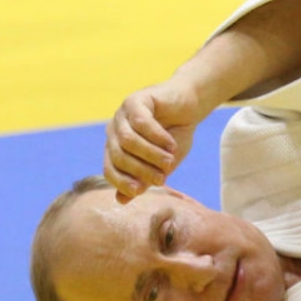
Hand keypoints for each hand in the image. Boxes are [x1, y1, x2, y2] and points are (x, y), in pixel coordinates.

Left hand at [103, 79, 202, 202]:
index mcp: (116, 148)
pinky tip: (171, 144)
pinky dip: (157, 137)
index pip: (110, 169)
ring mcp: (123, 115)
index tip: (140, 191)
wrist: (190, 105)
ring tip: (169, 161)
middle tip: (162, 178)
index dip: (122, 182)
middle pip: (118, 155)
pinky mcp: (136, 100)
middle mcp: (114, 132)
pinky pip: (141, 122)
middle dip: (140, 170)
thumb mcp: (162, 163)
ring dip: (150, 154)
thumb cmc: (175, 134)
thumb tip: (121, 200)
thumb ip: (145, 179)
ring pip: (128, 140)